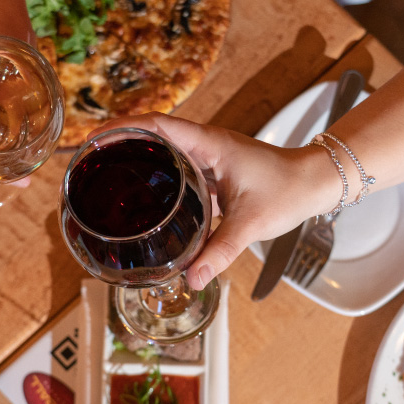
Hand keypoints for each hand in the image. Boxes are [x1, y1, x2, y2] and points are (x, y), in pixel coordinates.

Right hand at [92, 114, 341, 289]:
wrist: (315, 183)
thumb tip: (191, 279)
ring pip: (165, 150)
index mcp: (209, 144)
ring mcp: (208, 156)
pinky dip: (157, 175)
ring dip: (137, 157)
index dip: (122, 128)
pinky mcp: (214, 170)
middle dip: (119, 142)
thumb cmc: (288, 191)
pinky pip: (178, 167)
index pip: (157, 125)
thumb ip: (219, 252)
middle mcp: (205, 144)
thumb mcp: (250, 224)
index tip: (93, 139)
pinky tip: (143, 196)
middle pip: (152, 134)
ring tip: (105, 176)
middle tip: (89, 162)